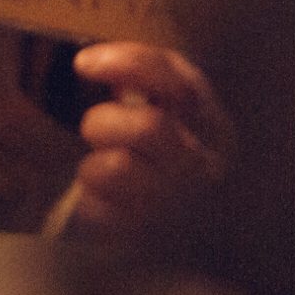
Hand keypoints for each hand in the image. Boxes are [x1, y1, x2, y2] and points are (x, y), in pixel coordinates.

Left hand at [65, 42, 233, 239]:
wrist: (168, 229)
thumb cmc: (156, 151)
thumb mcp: (163, 106)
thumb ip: (142, 76)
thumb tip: (94, 58)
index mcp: (211, 123)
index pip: (177, 81)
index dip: (128, 63)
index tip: (83, 63)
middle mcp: (204, 164)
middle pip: (149, 128)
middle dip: (104, 122)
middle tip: (92, 130)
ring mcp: (179, 204)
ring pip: (117, 168)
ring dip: (93, 165)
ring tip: (96, 169)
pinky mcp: (147, 236)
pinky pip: (100, 212)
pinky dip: (88, 200)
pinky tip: (97, 199)